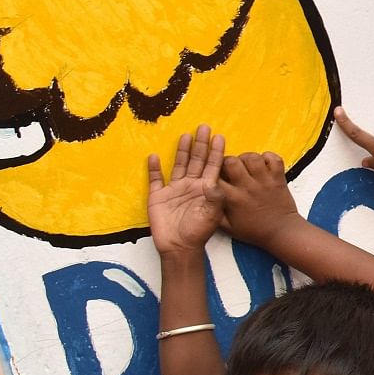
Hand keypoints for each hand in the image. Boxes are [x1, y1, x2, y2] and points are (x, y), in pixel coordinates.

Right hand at [146, 126, 224, 254]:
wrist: (179, 247)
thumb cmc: (198, 231)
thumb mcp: (212, 214)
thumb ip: (215, 197)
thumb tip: (216, 182)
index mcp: (206, 189)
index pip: (212, 166)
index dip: (216, 152)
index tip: (219, 136)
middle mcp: (191, 186)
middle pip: (196, 160)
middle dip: (201, 144)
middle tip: (204, 127)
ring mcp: (174, 190)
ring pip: (178, 165)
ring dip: (182, 150)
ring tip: (186, 135)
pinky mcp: (158, 196)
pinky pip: (155, 179)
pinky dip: (154, 168)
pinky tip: (154, 156)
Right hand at [220, 151, 299, 247]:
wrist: (281, 232)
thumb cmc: (254, 230)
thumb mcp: (228, 227)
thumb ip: (214, 213)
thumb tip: (202, 201)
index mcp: (233, 198)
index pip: (215, 178)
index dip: (213, 174)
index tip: (217, 176)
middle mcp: (247, 187)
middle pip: (232, 161)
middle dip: (228, 161)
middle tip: (230, 167)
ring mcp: (264, 181)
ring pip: (252, 157)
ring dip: (247, 158)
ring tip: (246, 165)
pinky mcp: (278, 178)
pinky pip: (273, 159)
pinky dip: (268, 157)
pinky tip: (263, 164)